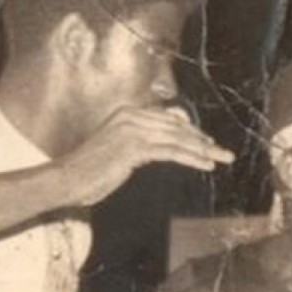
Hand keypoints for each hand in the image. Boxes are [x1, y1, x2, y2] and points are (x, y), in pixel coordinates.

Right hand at [54, 106, 234, 206]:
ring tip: (223, 158)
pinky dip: (191, 158)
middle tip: (225, 152)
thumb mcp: (118, 149)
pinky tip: (206, 165)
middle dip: (203, 141)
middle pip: (177, 128)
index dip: (191, 132)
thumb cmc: (89, 170)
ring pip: (178, 139)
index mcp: (128, 112)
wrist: (66, 179)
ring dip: (204, 150)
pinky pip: (171, 152)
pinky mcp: (134, 147)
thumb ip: (140, 143)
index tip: (208, 143)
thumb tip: (162, 145)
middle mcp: (132, 116)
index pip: (169, 120)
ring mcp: (132, 130)